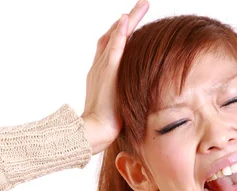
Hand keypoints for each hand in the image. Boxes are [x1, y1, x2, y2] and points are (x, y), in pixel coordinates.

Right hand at [82, 0, 149, 154]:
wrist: (94, 132)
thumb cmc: (106, 125)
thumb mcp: (118, 105)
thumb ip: (125, 95)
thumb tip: (137, 98)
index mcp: (101, 73)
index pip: (113, 47)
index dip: (122, 33)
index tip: (133, 22)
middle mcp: (100, 66)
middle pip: (114, 36)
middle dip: (128, 20)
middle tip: (142, 5)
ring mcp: (102, 69)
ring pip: (116, 37)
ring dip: (129, 20)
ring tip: (142, 5)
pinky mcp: (107, 74)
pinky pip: (114, 50)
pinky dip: (120, 34)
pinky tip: (127, 20)